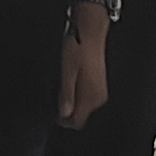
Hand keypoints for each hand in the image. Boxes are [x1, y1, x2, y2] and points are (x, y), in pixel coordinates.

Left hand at [58, 11, 111, 126]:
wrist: (90, 34)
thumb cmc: (78, 49)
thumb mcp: (67, 73)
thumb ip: (66, 96)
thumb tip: (64, 113)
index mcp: (91, 96)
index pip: (77, 121)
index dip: (64, 120)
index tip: (55, 114)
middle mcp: (99, 97)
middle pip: (80, 115)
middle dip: (68, 109)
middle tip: (58, 93)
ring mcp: (100, 91)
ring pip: (83, 106)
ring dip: (73, 100)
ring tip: (65, 82)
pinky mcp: (99, 84)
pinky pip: (86, 97)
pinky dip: (77, 93)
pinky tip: (72, 79)